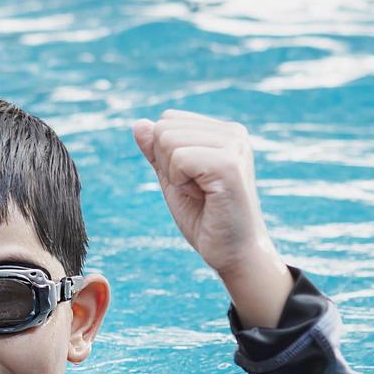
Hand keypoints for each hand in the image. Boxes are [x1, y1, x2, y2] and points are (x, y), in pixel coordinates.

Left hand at [132, 110, 292, 326]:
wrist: (233, 253)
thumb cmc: (205, 218)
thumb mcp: (172, 179)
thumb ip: (156, 151)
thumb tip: (138, 123)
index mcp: (223, 131)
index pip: (167, 120)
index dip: (165, 156)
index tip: (191, 180)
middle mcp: (233, 132)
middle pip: (164, 128)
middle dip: (168, 165)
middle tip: (197, 190)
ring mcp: (234, 146)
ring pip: (168, 141)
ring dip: (175, 176)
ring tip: (202, 193)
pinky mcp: (229, 164)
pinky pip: (179, 159)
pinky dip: (181, 183)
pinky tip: (205, 197)